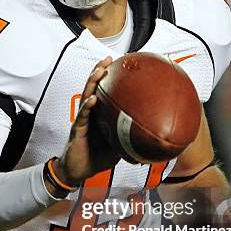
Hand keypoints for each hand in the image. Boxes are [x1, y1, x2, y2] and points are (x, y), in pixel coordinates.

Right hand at [53, 56, 120, 186]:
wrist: (79, 171)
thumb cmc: (97, 157)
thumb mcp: (119, 146)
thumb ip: (131, 138)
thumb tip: (152, 138)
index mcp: (99, 115)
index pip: (104, 91)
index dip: (108, 78)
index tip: (119, 65)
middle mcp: (90, 114)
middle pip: (93, 87)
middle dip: (99, 71)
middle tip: (108, 59)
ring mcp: (83, 120)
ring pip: (86, 96)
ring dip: (92, 82)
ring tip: (99, 71)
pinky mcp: (78, 130)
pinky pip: (83, 116)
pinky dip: (87, 106)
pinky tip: (92, 98)